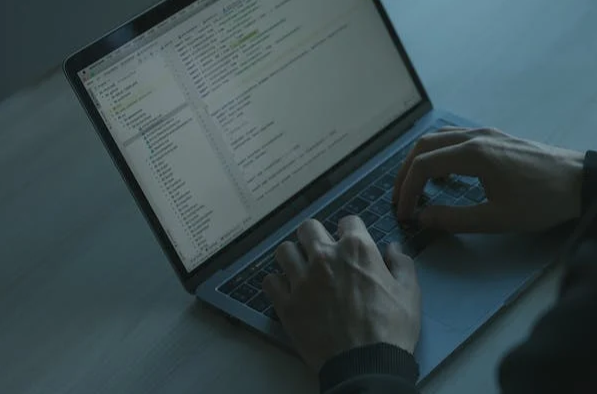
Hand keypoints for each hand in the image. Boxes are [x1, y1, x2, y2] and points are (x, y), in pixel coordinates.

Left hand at [263, 217, 420, 371]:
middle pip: (308, 228)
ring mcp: (301, 279)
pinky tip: (288, 292)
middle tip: (322, 254)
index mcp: (356, 249)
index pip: (347, 221)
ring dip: (293, 257)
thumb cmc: (391, 329)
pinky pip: (270, 281)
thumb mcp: (409, 293)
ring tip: (301, 270)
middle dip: (316, 237)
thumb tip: (392, 248)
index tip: (350, 244)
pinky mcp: (286, 303)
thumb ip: (401, 264)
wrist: (365, 366)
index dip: (351, 231)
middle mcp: (324, 257)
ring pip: (284, 250)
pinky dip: (278, 284)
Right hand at [393, 127, 583, 232]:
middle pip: (423, 146)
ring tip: (414, 185)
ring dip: (419, 160)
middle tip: (399, 198)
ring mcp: (485, 133)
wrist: (581, 181)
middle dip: (405, 173)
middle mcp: (474, 136)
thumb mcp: (496, 219)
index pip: (423, 166)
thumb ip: (454, 219)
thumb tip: (422, 219)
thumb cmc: (540, 202)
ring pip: (437, 138)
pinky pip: (453, 138)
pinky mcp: (494, 136)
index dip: (407, 190)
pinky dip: (437, 153)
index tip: (404, 214)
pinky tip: (443, 173)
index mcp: (472, 154)